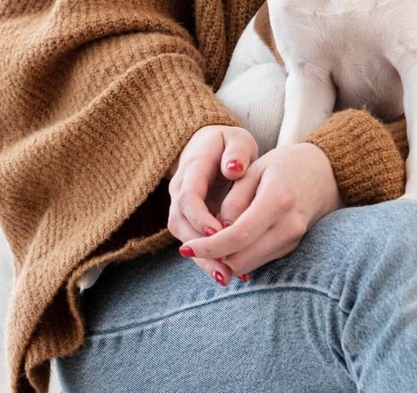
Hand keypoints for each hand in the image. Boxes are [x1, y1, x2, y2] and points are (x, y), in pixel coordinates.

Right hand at [167, 125, 258, 284]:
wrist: (207, 146)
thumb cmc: (228, 144)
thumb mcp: (236, 138)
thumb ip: (236, 151)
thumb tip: (233, 169)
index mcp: (192, 167)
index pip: (188, 195)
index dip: (200, 216)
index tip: (219, 232)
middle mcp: (179, 188)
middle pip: (180, 221)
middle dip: (200, 248)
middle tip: (223, 269)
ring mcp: (180, 204)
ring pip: (183, 235)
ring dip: (202, 258)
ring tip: (225, 277)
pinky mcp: (187, 218)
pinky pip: (192, 240)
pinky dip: (206, 257)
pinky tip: (225, 272)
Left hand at [179, 141, 344, 281]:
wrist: (324, 173)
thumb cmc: (283, 166)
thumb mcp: (254, 171)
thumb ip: (234, 201)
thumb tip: (217, 231)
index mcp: (277, 200)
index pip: (238, 235)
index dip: (208, 246)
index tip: (185, 248)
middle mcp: (289, 226)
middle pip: (243, 258)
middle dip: (214, 257)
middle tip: (190, 248)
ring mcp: (294, 240)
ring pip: (251, 264)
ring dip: (226, 259)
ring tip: (206, 243)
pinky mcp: (293, 247)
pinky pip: (260, 260)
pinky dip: (240, 256)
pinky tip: (227, 243)